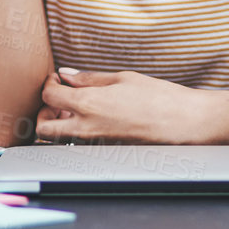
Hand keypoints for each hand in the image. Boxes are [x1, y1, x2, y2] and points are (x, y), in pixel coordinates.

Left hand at [34, 67, 220, 143]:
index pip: (48, 96)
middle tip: (58, 100)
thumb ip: (89, 78)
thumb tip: (67, 75)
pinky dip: (77, 132)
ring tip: (76, 109)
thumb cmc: (160, 98)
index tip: (59, 79)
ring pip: (59, 141)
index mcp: (89, 104)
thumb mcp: (123, 78)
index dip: (49, 84)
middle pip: (43, 129)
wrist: (186, 124)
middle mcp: (87, 129)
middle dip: (44, 114)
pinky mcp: (106, 153)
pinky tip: (94, 119)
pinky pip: (79, 145)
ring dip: (59, 125)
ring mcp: (96, 145)